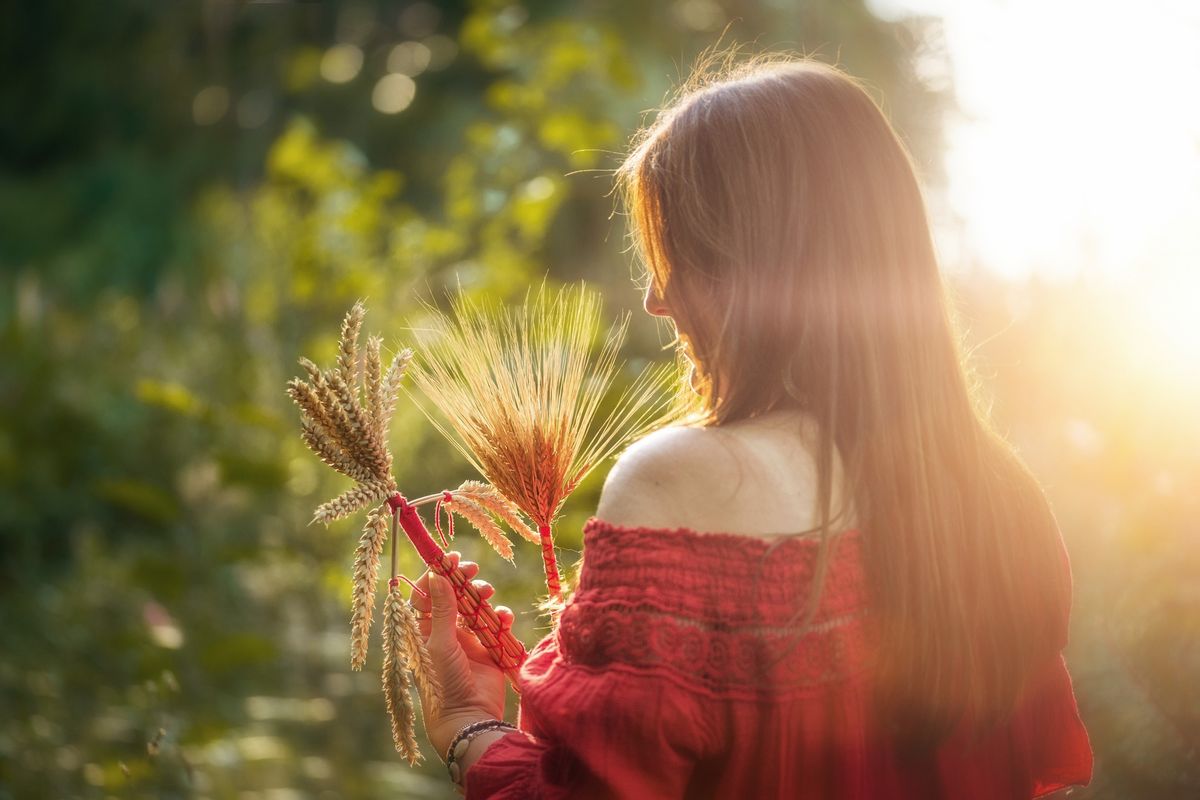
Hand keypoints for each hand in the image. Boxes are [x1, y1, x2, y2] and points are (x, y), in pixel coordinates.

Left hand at [409, 551, 514, 755]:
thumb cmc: (444, 682)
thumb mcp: (441, 642)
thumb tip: (437, 574)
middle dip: (463, 581)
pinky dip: (500, 617)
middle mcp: (445, 633)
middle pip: (454, 597)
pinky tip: (503, 617)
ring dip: (482, 597)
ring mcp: (468, 641)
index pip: (427, 595)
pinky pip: (496, 625)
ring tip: (488, 594)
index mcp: (424, 630)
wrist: (468, 717)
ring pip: (476, 607)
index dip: (437, 575)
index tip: (450, 559)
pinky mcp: (489, 651)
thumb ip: (442, 609)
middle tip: (473, 570)